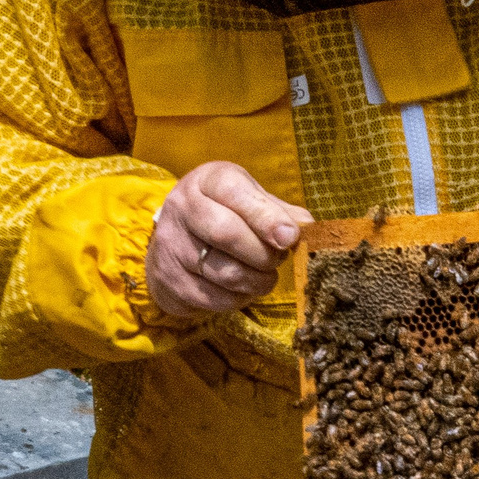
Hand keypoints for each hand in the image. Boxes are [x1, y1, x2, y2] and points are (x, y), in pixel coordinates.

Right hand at [144, 161, 312, 320]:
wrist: (177, 242)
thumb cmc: (226, 215)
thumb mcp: (251, 201)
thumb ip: (280, 212)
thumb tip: (308, 227)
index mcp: (207, 181)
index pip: (234, 192)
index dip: (266, 217)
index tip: (291, 237)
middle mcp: (182, 207)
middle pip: (226, 233)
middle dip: (264, 253)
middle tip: (279, 258)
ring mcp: (172, 245)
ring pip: (225, 272)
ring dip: (258, 280)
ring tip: (265, 274)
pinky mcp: (170, 280)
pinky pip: (216, 298)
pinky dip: (241, 298)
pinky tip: (244, 287)